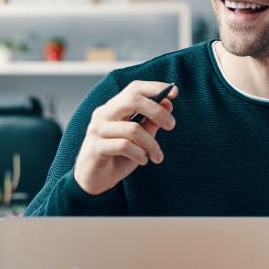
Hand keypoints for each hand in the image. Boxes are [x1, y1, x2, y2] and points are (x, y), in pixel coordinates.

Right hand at [72, 81, 175, 195]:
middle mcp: (103, 114)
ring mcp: (97, 130)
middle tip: (171, 125)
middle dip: (157, 111)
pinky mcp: (95, 147)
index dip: (155, 87)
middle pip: (132, 100)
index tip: (174, 92)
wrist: (94, 180)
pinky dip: (139, 154)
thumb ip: (151, 122)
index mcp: (113, 108)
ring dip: (151, 144)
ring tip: (156, 156)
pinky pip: (124, 146)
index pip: (134, 88)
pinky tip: (142, 161)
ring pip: (133, 129)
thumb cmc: (117, 157)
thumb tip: (168, 103)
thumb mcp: (139, 139)